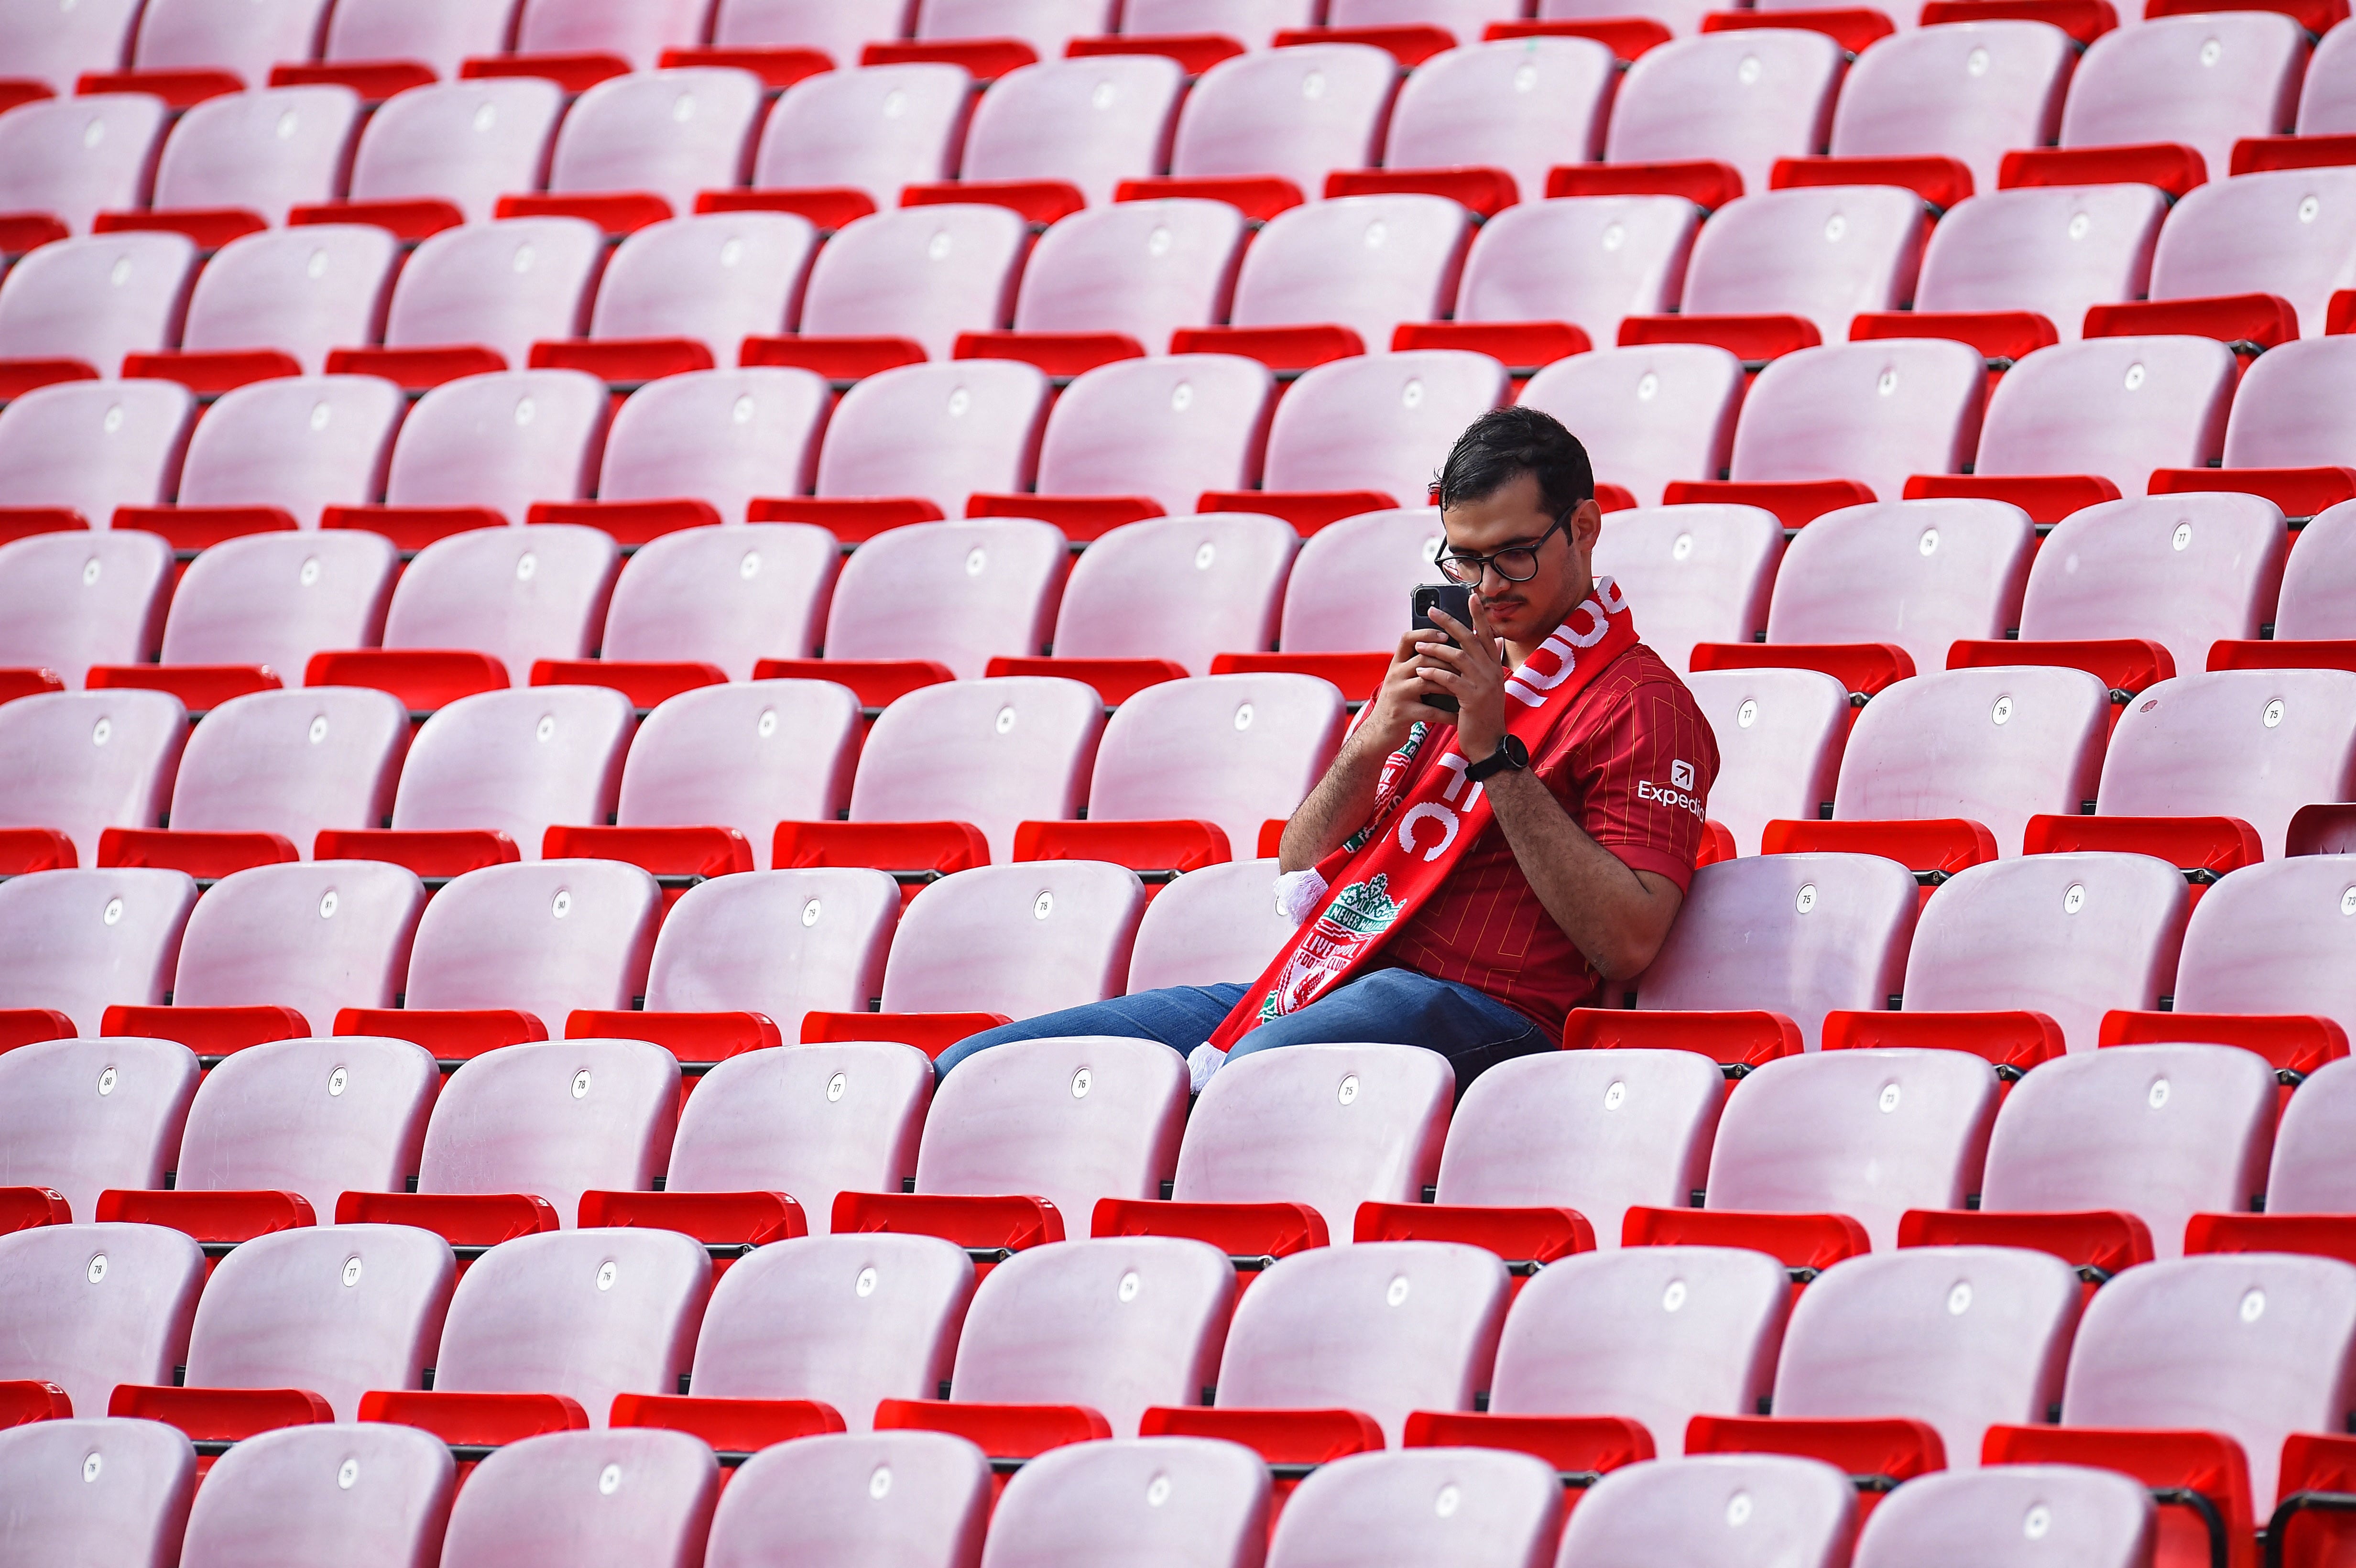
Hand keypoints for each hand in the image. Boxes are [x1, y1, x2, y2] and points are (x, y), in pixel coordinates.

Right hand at [1360, 625, 1460, 750]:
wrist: (1378, 732)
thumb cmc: (1399, 704)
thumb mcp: (1403, 681)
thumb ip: (1418, 667)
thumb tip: (1447, 652)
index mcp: (1396, 665)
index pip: (1407, 639)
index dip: (1426, 633)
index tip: (1446, 635)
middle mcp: (1394, 676)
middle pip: (1422, 658)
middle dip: (1448, 662)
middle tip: (1468, 667)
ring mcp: (1397, 694)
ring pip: (1426, 681)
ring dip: (1450, 685)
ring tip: (1467, 689)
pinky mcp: (1402, 714)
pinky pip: (1430, 711)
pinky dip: (1448, 715)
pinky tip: (1460, 717)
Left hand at [1415, 599, 1508, 756]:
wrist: (1489, 744)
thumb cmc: (1482, 715)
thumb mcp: (1488, 687)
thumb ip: (1487, 664)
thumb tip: (1495, 641)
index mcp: (1495, 667)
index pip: (1488, 634)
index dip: (1479, 615)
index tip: (1471, 596)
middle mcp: (1492, 672)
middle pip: (1470, 638)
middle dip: (1450, 623)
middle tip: (1432, 611)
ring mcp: (1484, 685)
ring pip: (1458, 657)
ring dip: (1436, 649)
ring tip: (1419, 646)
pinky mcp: (1472, 699)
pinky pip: (1450, 680)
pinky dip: (1434, 674)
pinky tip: (1420, 671)